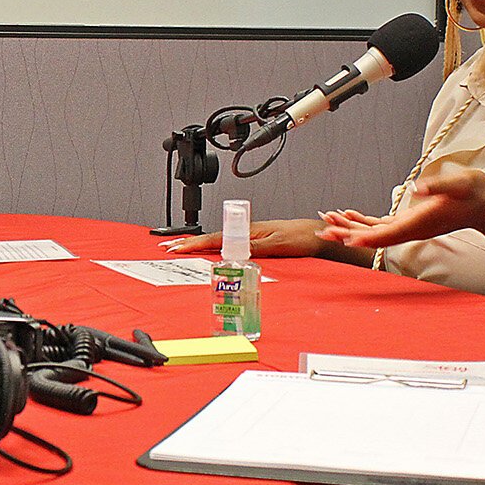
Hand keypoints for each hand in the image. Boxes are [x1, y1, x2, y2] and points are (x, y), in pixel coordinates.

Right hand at [159, 220, 331, 257]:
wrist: (315, 234)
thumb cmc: (300, 238)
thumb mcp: (277, 245)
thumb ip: (254, 248)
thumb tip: (231, 252)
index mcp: (248, 232)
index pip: (215, 239)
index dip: (194, 244)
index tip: (177, 248)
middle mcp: (246, 232)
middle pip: (211, 238)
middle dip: (188, 243)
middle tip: (168, 247)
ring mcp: (250, 236)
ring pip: (217, 240)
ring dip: (197, 244)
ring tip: (179, 248)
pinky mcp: (255, 240)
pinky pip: (227, 244)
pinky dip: (211, 246)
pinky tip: (206, 249)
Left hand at [314, 168, 484, 248]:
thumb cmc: (474, 193)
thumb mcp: (461, 184)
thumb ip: (440, 186)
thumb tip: (418, 188)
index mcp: (420, 222)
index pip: (388, 234)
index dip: (366, 237)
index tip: (346, 239)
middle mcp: (411, 229)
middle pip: (374, 237)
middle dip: (348, 234)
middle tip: (324, 230)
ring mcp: (409, 227)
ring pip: (374, 232)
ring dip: (350, 228)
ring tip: (328, 222)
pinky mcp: (409, 221)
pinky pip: (380, 226)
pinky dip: (363, 222)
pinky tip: (348, 215)